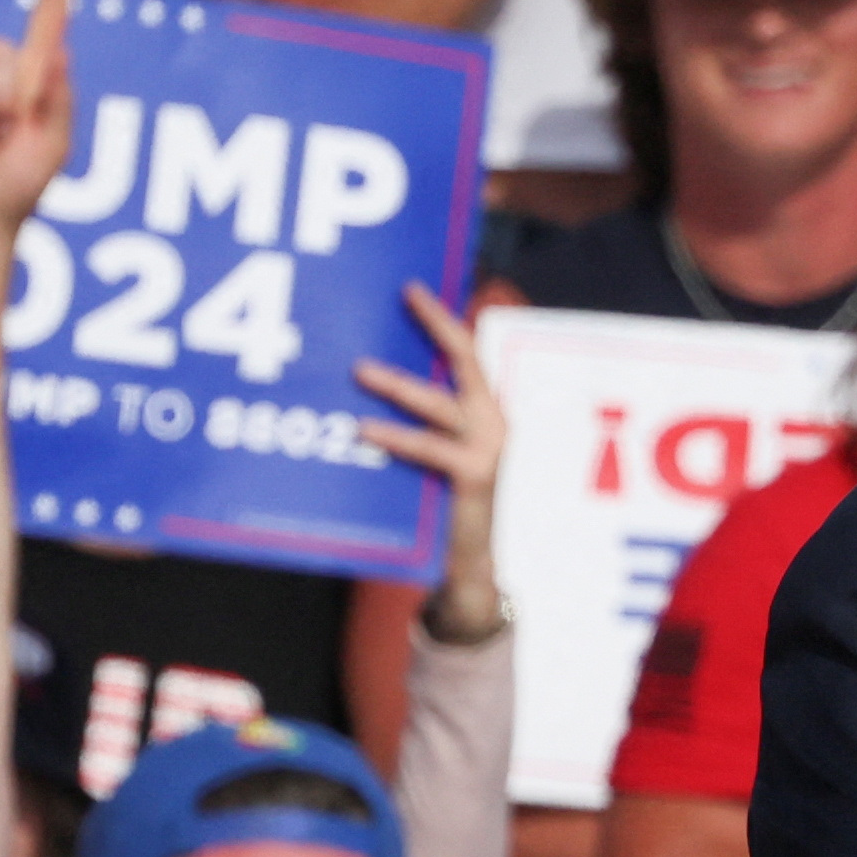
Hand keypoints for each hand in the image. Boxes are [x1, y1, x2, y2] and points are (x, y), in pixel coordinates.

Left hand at [356, 285, 507, 642]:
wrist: (475, 567)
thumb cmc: (446, 509)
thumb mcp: (436, 457)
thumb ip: (419, 425)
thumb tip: (366, 383)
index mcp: (488, 413)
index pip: (469, 354)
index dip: (442, 320)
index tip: (411, 289)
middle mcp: (496, 423)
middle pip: (468, 359)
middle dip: (437, 324)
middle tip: (403, 297)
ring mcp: (489, 448)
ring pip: (440, 403)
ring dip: (399, 383)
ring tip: (360, 370)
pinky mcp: (474, 476)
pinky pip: (429, 448)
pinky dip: (395, 437)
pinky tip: (363, 430)